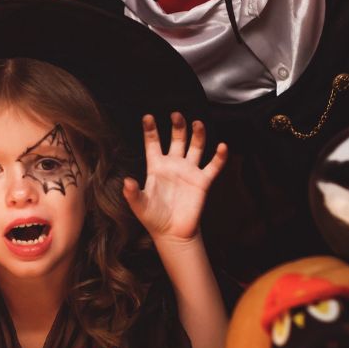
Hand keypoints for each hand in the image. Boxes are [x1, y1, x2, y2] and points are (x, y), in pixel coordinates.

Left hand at [123, 113, 226, 243]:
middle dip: (177, 126)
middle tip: (176, 114)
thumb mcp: (139, 205)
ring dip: (197, 135)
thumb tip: (126, 181)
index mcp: (156, 167)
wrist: (172, 233)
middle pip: (177, 139)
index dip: (150, 130)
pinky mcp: (202, 182)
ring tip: (197, 122)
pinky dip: (219, 157)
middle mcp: (173, 165)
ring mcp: (189, 171)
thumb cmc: (153, 217)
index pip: (153, 143)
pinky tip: (222, 146)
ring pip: (195, 147)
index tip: (147, 116)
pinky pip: (213, 166)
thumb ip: (132, 193)